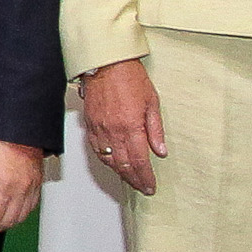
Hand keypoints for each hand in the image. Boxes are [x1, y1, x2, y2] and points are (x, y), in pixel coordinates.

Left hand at [0, 137, 42, 234]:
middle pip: (7, 221)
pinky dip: (18, 214)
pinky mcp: (38, 185)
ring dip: (5, 223)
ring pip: (20, 218)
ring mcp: (32, 188)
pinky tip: (8, 211)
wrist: (18, 126)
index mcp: (4, 185)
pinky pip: (30, 208)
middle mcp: (21, 190)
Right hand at [78, 58, 164, 195]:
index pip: (139, 161)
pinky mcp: (90, 125)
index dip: (145, 177)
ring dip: (120, 173)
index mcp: (131, 127)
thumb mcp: (152, 102)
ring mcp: (100, 129)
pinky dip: (105, 160)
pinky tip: (112, 163)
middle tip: (142, 187)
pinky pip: (97, 150)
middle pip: (123, 165)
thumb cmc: (130, 78)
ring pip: (109, 160)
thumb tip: (160, 151)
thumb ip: (156, 130)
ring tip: (130, 178)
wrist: (107, 64)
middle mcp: (114, 131)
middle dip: (134, 179)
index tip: (150, 186)